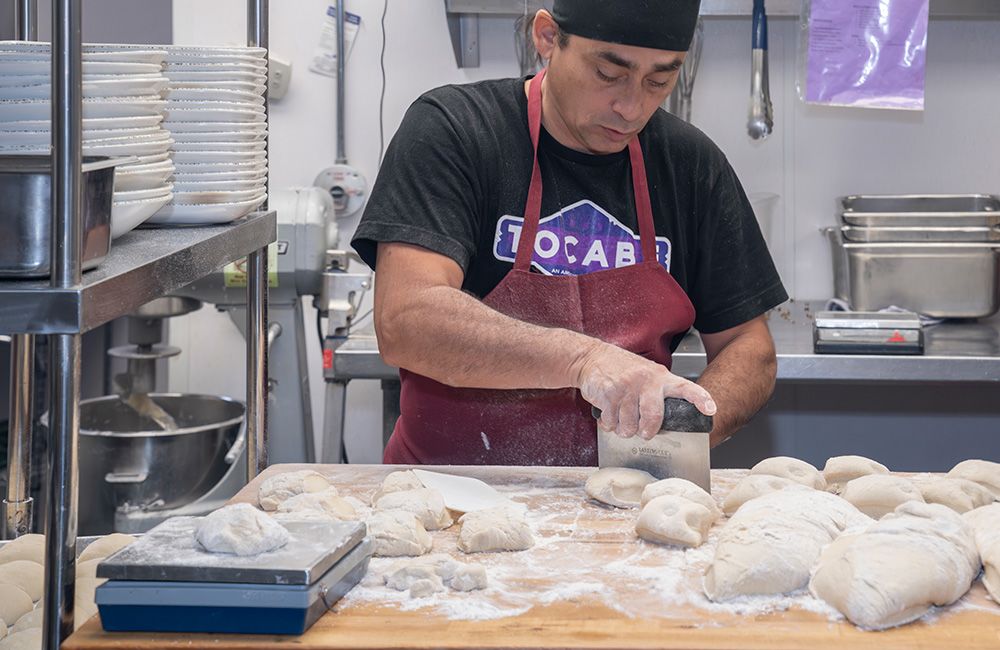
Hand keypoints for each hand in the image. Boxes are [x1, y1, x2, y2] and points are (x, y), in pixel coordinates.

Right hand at [574, 342, 716, 439]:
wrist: (591, 358)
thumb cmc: (620, 369)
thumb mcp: (646, 374)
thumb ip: (658, 393)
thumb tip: (667, 421)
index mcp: (660, 377)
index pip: (686, 388)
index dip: (700, 399)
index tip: (710, 410)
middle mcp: (645, 381)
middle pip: (653, 418)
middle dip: (647, 431)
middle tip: (643, 432)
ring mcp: (626, 387)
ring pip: (629, 426)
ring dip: (623, 428)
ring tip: (620, 416)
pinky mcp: (608, 394)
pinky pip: (611, 422)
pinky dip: (609, 424)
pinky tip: (609, 412)